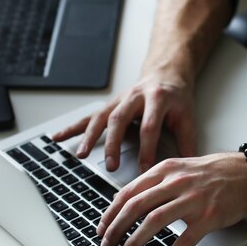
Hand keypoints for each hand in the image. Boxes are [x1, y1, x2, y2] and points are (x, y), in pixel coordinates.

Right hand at [53, 71, 196, 172]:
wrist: (165, 74)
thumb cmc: (177, 97)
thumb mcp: (187, 116)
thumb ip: (187, 142)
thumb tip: (189, 168)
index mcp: (157, 98)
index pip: (149, 126)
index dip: (147, 149)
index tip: (144, 170)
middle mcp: (135, 96)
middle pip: (120, 119)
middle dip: (113, 144)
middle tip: (111, 166)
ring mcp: (119, 99)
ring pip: (101, 117)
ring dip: (89, 137)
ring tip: (80, 155)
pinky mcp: (110, 105)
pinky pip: (89, 117)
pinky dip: (73, 127)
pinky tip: (58, 137)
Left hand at [97, 152, 246, 245]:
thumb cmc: (214, 172)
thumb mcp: (180, 168)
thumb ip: (156, 182)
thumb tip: (129, 201)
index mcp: (166, 170)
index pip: (129, 192)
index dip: (110, 213)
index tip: (101, 227)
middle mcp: (176, 183)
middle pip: (135, 207)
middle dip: (115, 229)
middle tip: (106, 245)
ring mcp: (192, 200)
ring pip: (153, 222)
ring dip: (134, 242)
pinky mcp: (207, 218)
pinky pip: (182, 242)